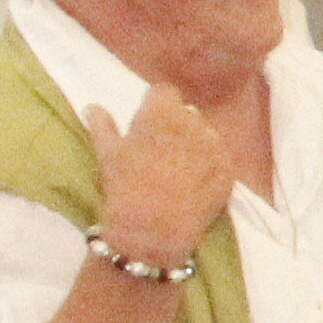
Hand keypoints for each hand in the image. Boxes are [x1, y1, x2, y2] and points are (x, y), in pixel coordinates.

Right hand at [78, 86, 235, 265]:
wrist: (154, 230)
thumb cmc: (124, 187)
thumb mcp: (106, 153)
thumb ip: (102, 125)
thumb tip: (92, 107)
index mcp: (162, 112)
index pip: (164, 92)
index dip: (155, 106)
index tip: (146, 124)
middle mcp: (193, 122)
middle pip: (186, 114)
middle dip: (174, 126)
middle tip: (159, 151)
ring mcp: (215, 147)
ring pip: (205, 136)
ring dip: (194, 145)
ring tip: (176, 171)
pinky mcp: (229, 170)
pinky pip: (220, 160)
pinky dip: (209, 168)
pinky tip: (193, 185)